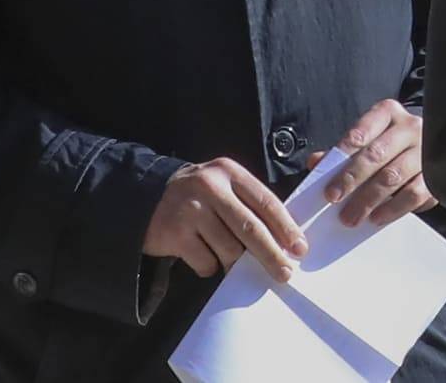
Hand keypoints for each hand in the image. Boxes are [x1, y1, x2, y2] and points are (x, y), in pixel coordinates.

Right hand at [143, 157, 305, 282]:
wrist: (146, 199)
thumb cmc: (199, 196)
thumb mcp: (224, 186)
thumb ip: (250, 204)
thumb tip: (285, 241)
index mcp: (229, 172)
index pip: (266, 201)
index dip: (286, 227)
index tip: (300, 248)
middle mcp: (210, 187)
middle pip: (250, 228)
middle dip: (271, 254)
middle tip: (285, 273)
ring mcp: (190, 210)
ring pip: (229, 250)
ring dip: (233, 261)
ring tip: (224, 252)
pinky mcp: (174, 234)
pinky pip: (206, 263)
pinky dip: (210, 266)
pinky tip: (201, 253)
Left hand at [320, 99, 429, 228]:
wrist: (428, 150)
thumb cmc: (388, 147)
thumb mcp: (365, 141)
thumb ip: (340, 152)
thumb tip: (315, 162)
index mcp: (387, 114)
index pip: (360, 133)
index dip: (342, 160)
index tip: (327, 187)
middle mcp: (409, 127)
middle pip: (376, 155)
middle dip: (352, 181)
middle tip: (334, 201)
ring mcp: (425, 150)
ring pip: (393, 175)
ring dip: (368, 200)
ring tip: (351, 218)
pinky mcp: (437, 174)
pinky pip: (414, 193)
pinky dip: (393, 208)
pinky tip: (377, 218)